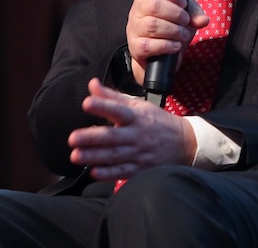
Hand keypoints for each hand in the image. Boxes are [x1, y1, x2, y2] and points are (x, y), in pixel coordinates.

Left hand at [68, 78, 196, 179]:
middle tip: (73, 138)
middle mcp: (136, 134)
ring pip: (114, 155)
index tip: (87, 103)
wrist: (185, 143)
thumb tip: (91, 85)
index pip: (118, 109)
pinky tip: (94, 172)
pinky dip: (108, 173)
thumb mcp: (138, 105)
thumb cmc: (156, 122)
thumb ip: (112, 97)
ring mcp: (139, 153)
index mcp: (136, 116)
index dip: (102, 106)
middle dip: (92, 137)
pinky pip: (123, 171)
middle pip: (112, 136)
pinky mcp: (140, 169)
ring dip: (94, 156)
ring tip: (75, 156)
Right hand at [126, 0, 208, 83]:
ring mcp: (134, 28)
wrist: (160, 54)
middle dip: (176, 14)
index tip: (183, 3)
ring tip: (183, 35)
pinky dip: (167, 46)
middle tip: (186, 21)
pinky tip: (175, 46)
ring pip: (152, 25)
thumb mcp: (185, 15)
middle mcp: (138, 9)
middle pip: (154, 6)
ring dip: (174, 31)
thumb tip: (202, 20)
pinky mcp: (135, 47)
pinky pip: (148, 45)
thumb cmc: (172, 26)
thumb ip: (194, 13)